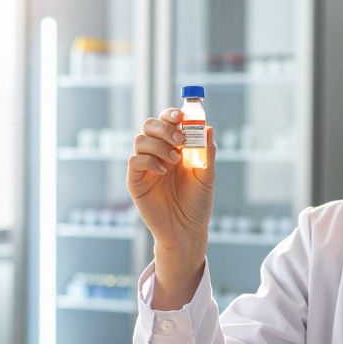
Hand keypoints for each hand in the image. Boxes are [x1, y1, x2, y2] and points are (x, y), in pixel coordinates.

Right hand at [126, 108, 215, 249]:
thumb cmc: (197, 203)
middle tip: (180, 139)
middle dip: (165, 127)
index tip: (182, 115)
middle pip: (150, 125)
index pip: (168, 121)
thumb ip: (207, 152)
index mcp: (174, 147)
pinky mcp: (135, 181)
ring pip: (140, 140)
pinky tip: (163, 172)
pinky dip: (149, 161)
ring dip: (159, 145)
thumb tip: (208, 127)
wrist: (187, 230)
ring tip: (174, 161)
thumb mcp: (206, 175)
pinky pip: (134, 160)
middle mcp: (157, 153)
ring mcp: (145, 167)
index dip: (172, 114)